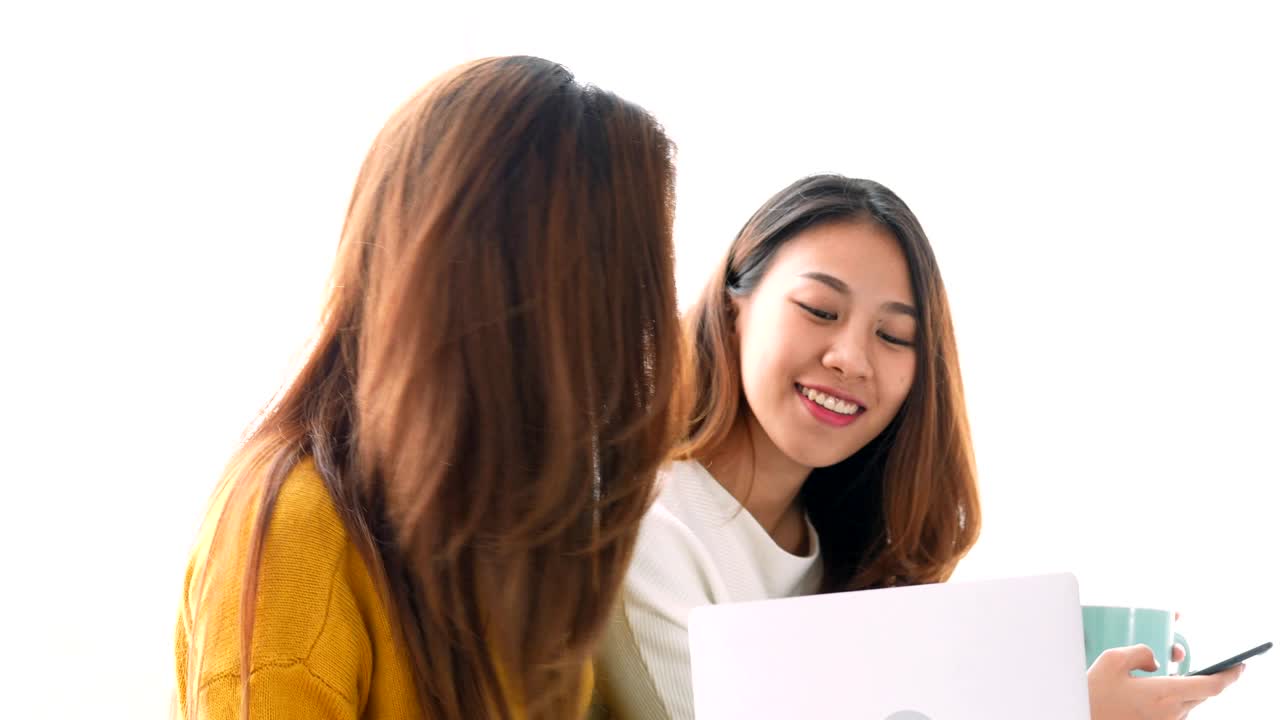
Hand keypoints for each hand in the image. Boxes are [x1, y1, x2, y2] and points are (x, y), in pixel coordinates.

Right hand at [1088, 644, 1244, 719]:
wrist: (1080, 717)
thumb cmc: (1094, 694)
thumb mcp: (1112, 660)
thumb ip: (1141, 652)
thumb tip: (1156, 659)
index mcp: (1164, 694)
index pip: (1212, 685)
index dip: (1231, 675)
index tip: (1240, 666)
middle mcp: (1171, 713)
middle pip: (1203, 693)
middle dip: (1202, 675)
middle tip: (1183, 660)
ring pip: (1188, 703)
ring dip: (1183, 686)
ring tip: (1159, 673)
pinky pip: (1174, 712)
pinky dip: (1171, 698)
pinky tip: (1152, 690)